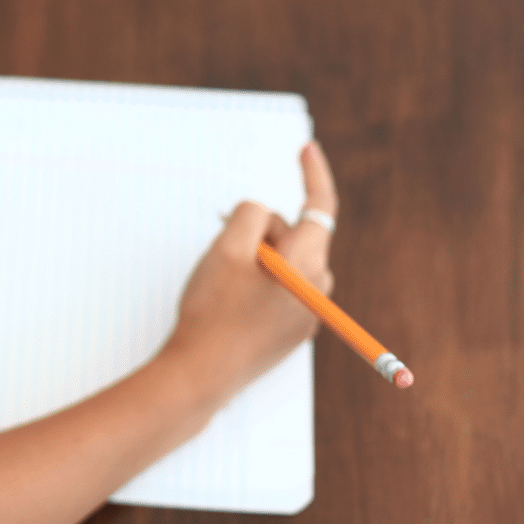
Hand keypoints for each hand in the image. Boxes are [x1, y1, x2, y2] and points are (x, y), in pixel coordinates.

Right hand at [160, 141, 337, 403]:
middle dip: (263, 230)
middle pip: (296, 236)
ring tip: (224, 281)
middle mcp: (317, 288)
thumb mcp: (227, 247)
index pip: (320, 208)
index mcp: (307, 264)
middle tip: (225, 244)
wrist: (203, 374)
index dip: (313, 175)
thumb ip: (251, 215)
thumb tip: (267, 217)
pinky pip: (281, 288)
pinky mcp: (293, 330)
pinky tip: (230, 303)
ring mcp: (307, 313)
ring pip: (286, 262)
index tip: (306, 149)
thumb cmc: (213, 311)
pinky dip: (258, 281)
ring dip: (258, 258)